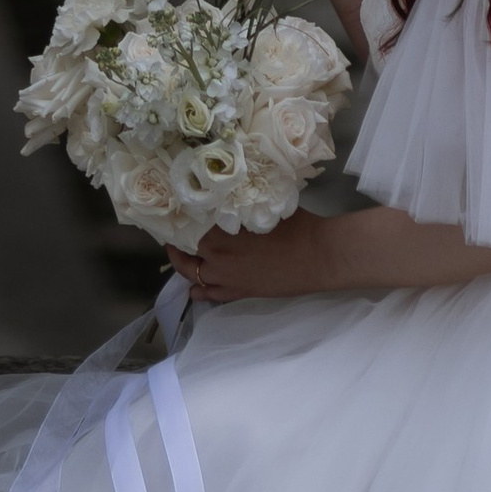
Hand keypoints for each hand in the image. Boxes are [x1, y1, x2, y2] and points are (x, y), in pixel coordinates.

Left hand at [172, 208, 335, 304]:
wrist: (317, 255)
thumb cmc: (294, 225)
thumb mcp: (264, 205)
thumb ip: (241, 205)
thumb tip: (231, 195)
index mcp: (220, 232)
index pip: (189, 226)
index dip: (181, 219)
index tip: (177, 211)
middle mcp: (217, 257)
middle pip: (185, 251)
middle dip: (177, 243)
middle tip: (173, 234)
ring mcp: (227, 278)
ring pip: (193, 275)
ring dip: (185, 266)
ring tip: (181, 257)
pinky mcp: (240, 293)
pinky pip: (211, 296)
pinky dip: (200, 291)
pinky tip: (196, 288)